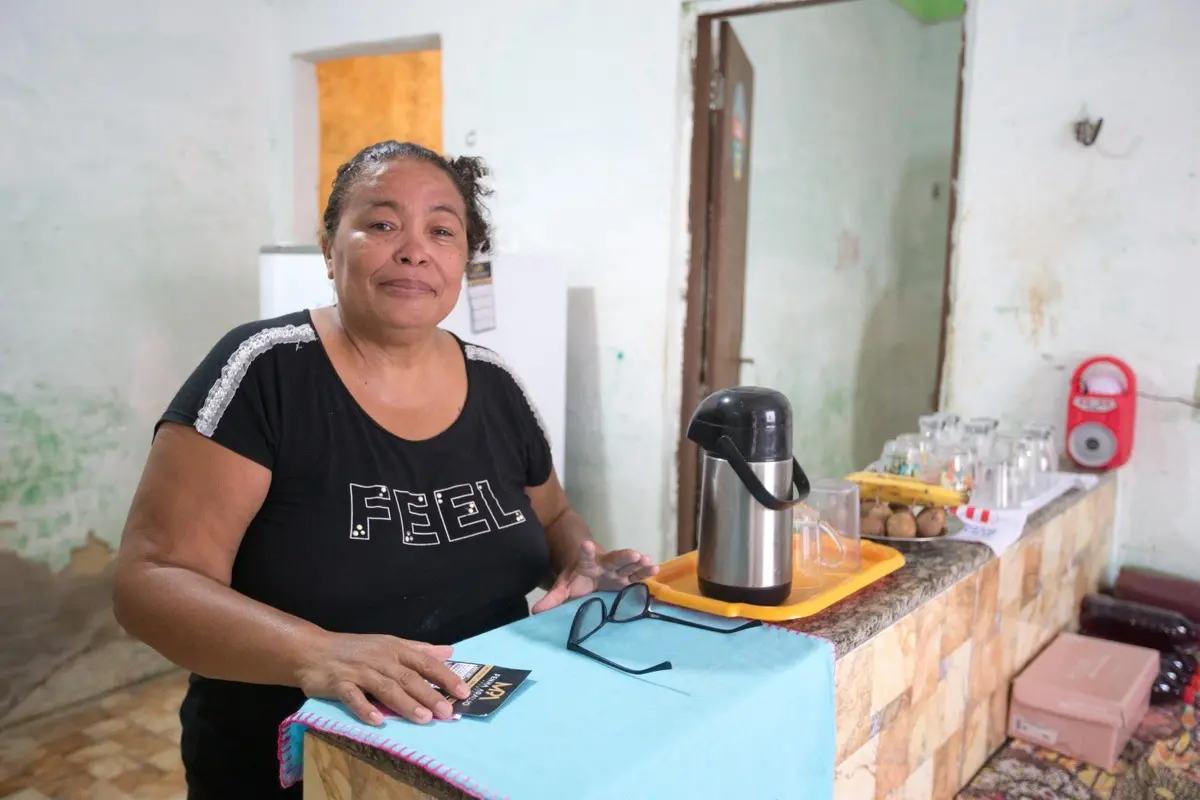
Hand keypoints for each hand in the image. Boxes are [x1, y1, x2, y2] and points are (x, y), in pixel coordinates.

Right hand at [296, 632, 470, 725]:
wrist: (313, 650)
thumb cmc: (355, 649)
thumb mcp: (389, 644)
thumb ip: (419, 650)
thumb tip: (449, 651)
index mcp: (395, 649)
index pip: (425, 662)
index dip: (445, 676)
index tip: (464, 691)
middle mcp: (381, 659)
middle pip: (408, 677)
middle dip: (429, 695)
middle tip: (447, 712)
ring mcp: (360, 671)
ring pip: (386, 688)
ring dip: (405, 703)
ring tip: (423, 718)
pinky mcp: (339, 684)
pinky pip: (353, 697)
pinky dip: (364, 708)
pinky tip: (377, 721)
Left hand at [531, 540, 658, 613]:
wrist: (590, 573)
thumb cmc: (577, 580)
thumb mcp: (564, 588)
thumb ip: (553, 599)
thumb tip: (536, 611)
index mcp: (587, 564)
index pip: (585, 557)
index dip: (586, 551)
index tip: (587, 544)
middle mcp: (605, 564)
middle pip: (614, 558)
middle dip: (624, 556)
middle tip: (633, 554)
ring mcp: (618, 570)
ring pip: (629, 565)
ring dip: (638, 564)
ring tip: (647, 561)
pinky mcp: (627, 577)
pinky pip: (637, 574)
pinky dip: (646, 572)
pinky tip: (655, 570)